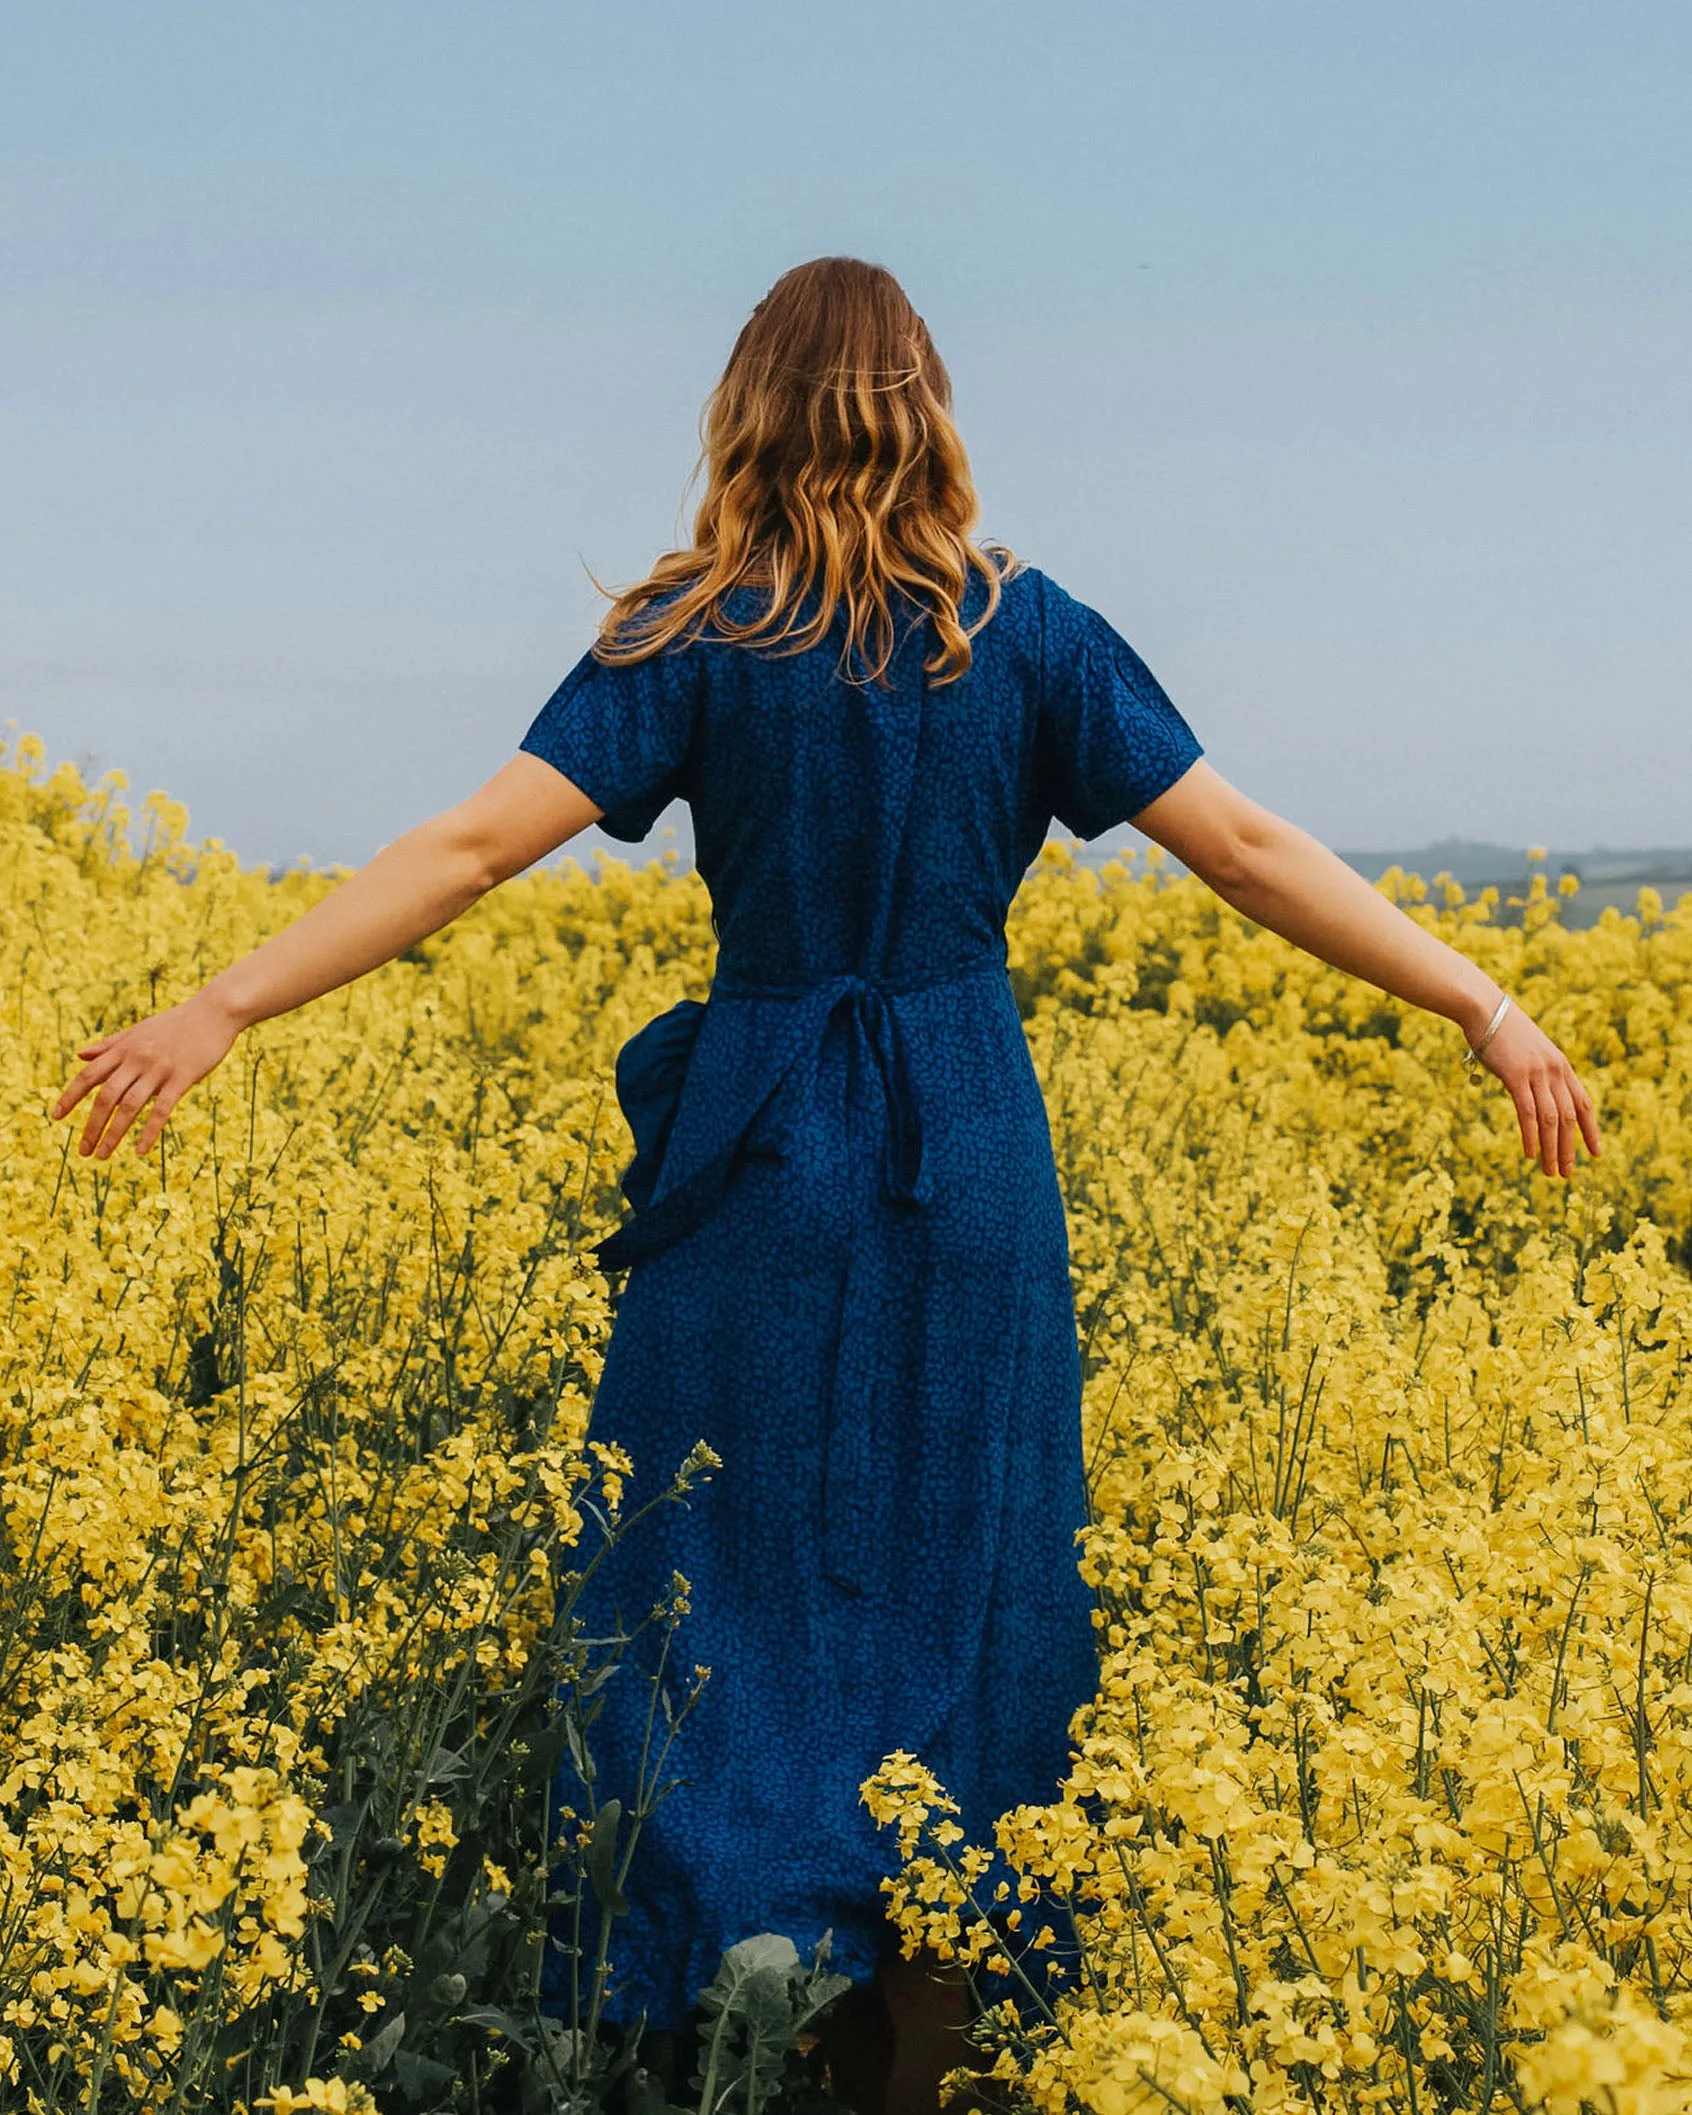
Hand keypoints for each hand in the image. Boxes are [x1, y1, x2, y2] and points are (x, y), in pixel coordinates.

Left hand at [50, 993, 242, 1158]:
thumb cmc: (177, 1023)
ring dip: (113, 1134)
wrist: (214, 1012)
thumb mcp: (138, 1031)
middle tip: (83, 1151)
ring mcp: (159, 1069)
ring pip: (129, 1107)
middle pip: (106, 1097)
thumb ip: (109, 1045)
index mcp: (124, 1049)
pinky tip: (140, 1151)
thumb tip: (80, 1056)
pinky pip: (161, 1110)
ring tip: (102, 1155)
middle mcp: (137, 1060)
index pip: (89, 1076)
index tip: (56, 1116)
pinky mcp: (182, 1078)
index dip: (70, 1097)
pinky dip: (149, 1132)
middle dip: (92, 1126)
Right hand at [1473, 1003, 1601, 1178]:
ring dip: (1552, 1149)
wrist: (1483, 1008)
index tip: (1596, 1152)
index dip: (1591, 1130)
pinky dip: (1531, 1136)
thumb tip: (1528, 1090)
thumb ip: (1533, 1071)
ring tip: (1550, 1172)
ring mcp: (1537, 1073)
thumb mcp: (1526, 1051)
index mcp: (1560, 1065)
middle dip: (1570, 1148)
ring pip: (1552, 1119)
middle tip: (1567, 1173)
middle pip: (1569, 1117)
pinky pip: (1528, 1112)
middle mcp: (1554, 1070)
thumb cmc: (1500, 1029)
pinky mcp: (1516, 1076)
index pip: (1583, 1103)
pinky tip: (1530, 1154)